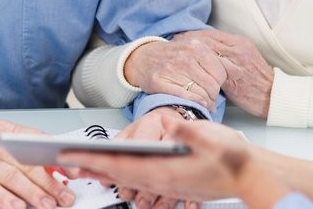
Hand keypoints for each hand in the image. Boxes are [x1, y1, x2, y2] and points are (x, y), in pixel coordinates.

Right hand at [0, 118, 76, 208]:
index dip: (58, 158)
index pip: (39, 143)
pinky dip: (4, 198)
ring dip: (33, 193)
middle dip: (51, 182)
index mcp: (6, 131)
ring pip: (12, 176)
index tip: (75, 171)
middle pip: (29, 164)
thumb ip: (19, 147)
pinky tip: (17, 207)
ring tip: (48, 205)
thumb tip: (47, 164)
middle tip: (66, 197)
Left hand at [59, 118, 290, 207]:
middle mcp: (162, 182)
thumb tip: (173, 126)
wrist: (251, 176)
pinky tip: (116, 172)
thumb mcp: (214, 139)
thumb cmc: (235, 158)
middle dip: (89, 168)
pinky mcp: (172, 183)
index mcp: (166, 172)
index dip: (94, 160)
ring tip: (81, 166)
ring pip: (126, 179)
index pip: (121, 165)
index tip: (72, 157)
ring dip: (102, 172)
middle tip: (61, 163)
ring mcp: (167, 185)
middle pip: (117, 175)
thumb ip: (191, 133)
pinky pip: (138, 180)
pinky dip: (121, 175)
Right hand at [124, 32, 226, 110]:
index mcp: (197, 46)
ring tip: (204, 102)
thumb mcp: (193, 49)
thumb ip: (210, 60)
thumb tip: (229, 78)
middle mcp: (186, 56)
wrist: (143, 58)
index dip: (220, 83)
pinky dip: (194, 103)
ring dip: (205, 102)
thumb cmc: (173, 56)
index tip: (216, 86)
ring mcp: (173, 69)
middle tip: (210, 98)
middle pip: (212, 85)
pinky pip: (186, 98)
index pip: (221, 72)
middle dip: (213, 95)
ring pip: (201, 94)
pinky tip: (196, 104)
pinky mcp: (161, 82)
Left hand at [173, 31, 273, 117]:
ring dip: (191, 53)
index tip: (181, 37)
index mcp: (241, 43)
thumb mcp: (244, 62)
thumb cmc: (256, 83)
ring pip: (208, 52)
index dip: (195, 34)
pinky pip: (212, 68)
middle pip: (208, 40)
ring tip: (177, 55)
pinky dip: (199, 67)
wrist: (273, 96)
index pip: (212, 34)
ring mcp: (236, 61)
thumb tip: (205, 56)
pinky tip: (188, 70)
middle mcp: (238, 49)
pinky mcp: (234, 75)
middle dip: (189, 41)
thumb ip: (227, 56)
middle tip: (174, 43)